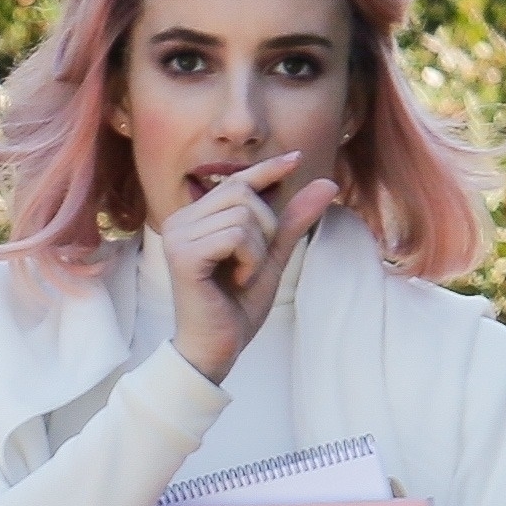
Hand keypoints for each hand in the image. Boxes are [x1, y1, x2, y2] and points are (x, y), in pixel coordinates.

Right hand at [163, 153, 337, 383]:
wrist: (218, 347)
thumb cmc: (238, 305)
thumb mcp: (272, 255)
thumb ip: (293, 220)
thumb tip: (327, 183)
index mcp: (195, 217)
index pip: (235, 181)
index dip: (266, 169)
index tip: (295, 159)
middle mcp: (180, 220)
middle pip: (242, 192)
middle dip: (265, 226)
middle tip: (254, 263)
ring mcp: (178, 236)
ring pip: (243, 214)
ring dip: (258, 249)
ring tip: (244, 275)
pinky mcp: (183, 255)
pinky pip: (236, 235)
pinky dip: (250, 259)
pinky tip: (239, 280)